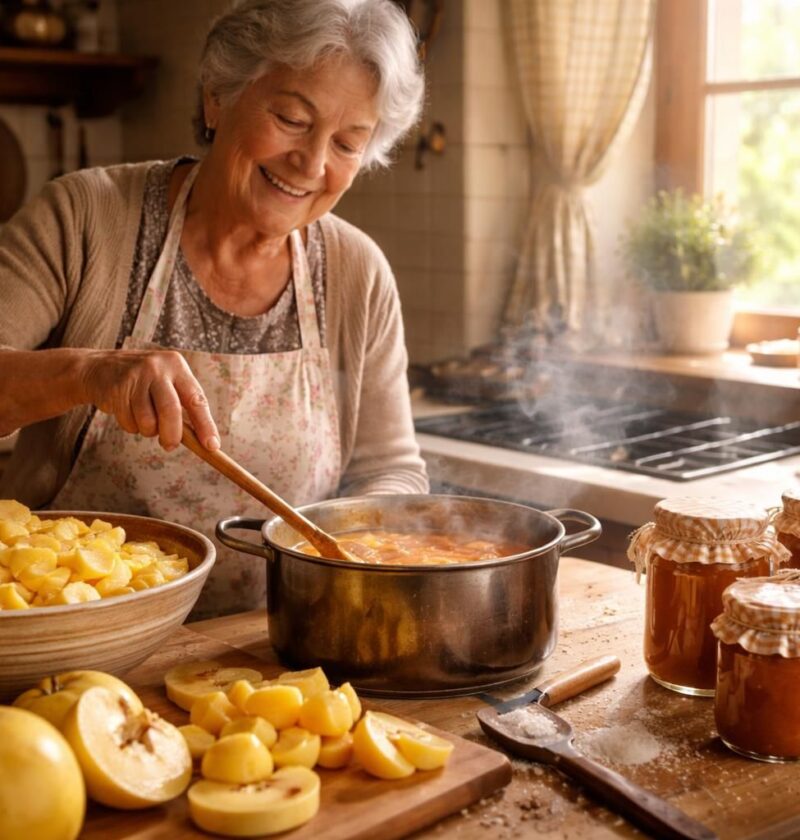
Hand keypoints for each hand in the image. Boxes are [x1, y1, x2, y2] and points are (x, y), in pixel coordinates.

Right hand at [81, 349, 219, 451]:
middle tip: (170, 446)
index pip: (197, 399)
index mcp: (177, 366)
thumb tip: (203, 442)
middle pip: (171, 410)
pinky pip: (129, 422)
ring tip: (144, 420)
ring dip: (148, 431)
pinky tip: (126, 411)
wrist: (98, 368)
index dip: (205, 425)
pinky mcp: (117, 388)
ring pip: (148, 421)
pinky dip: (131, 426)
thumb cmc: (143, 384)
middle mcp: (158, 368)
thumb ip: (183, 408)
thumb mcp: (166, 385)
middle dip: (172, 435)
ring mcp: (136, 376)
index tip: (212, 446)